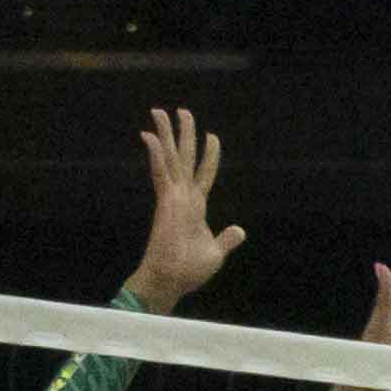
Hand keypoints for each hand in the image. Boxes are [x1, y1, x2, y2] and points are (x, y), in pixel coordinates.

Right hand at [131, 106, 241, 310]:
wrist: (172, 280)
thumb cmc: (189, 270)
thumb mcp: (216, 252)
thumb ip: (226, 239)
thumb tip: (239, 230)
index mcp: (196, 206)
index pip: (204, 173)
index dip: (209, 155)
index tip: (212, 135)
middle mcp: (183, 196)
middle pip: (185, 158)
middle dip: (184, 134)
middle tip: (182, 110)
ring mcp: (173, 197)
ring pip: (170, 158)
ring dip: (166, 134)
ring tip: (160, 111)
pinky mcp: (165, 202)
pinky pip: (161, 173)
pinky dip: (156, 154)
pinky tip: (151, 136)